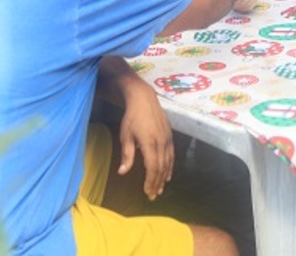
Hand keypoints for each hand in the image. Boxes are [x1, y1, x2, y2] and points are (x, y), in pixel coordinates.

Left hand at [117, 78, 174, 200]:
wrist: (144, 100)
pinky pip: (172, 155)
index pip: (152, 167)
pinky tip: (168, 174)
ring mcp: (167, 139)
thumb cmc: (131, 118)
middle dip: (157, 183)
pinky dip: (170, 166)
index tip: (146, 193)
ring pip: (168, 163)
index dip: (150, 182)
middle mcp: (161, 142)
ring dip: (164, 177)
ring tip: (160, 189)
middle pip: (161, 168)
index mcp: (149, 143)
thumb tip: (123, 172)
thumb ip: (127, 155)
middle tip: (153, 196)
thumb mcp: (125, 136)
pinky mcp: (170, 136)